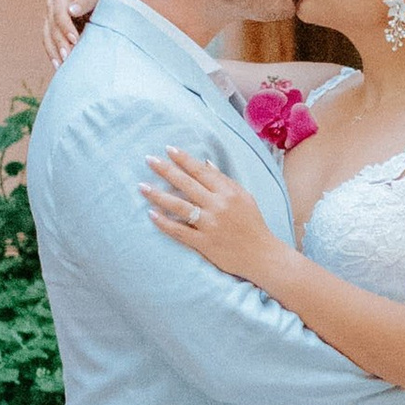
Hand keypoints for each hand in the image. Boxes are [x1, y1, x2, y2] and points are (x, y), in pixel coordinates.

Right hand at [45, 0, 101, 69]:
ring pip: (47, 36)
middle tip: (68, 57)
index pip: (59, 12)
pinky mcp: (50, 31)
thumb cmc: (102, 3)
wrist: (101, 10)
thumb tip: (71, 10)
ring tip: (61, 65)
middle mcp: (52, 6)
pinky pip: (48, 44)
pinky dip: (53, 55)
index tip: (75, 39)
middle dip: (60, 43)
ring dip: (54, 51)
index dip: (65, 26)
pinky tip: (58, 66)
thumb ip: (86, 2)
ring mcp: (49, 19)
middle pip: (52, 26)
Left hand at [143, 148, 276, 284]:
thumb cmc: (253, 224)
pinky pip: (179, 231)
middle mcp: (218, 206)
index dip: (184, 159)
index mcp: (228, 192)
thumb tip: (206, 164)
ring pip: (179, 206)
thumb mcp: (244, 197)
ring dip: (158, 195)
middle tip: (148, 160)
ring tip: (142, 187)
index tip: (168, 149)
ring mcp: (210, 225)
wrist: (262, 255)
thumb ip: (224, 181)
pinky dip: (164, 223)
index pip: (201, 171)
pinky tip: (151, 214)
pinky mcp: (204, 243)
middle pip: (187, 184)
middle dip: (166, 170)